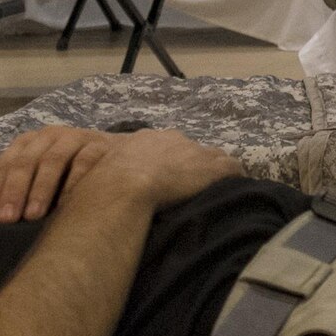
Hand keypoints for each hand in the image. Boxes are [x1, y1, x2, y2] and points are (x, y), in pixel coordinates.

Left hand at [0, 126, 118, 221]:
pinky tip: (68, 204)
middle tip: (7, 220)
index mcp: (29, 143)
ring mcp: (77, 138)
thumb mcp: (33, 176)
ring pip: (54, 159)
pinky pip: (87, 161)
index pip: (4, 164)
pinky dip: (76, 181)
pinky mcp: (101, 145)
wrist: (124, 156)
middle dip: (14, 191)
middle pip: (26, 161)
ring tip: (33, 216)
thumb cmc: (70, 170)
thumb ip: (0, 187)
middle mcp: (50, 136)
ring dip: (42, 188)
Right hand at [72, 129, 244, 213]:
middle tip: (190, 185)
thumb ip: (108, 178)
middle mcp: (173, 140)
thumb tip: (99, 194)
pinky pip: (231, 170)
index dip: (168, 162)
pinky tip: (236, 193)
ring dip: (213, 172)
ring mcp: (195, 153)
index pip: (164, 147)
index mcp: (147, 141)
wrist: (125, 185)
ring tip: (215, 191)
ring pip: (213, 158)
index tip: (168, 177)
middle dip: (192, 164)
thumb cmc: (106, 185)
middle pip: (190, 150)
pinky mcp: (214, 168)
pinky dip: (233, 180)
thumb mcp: (102, 175)